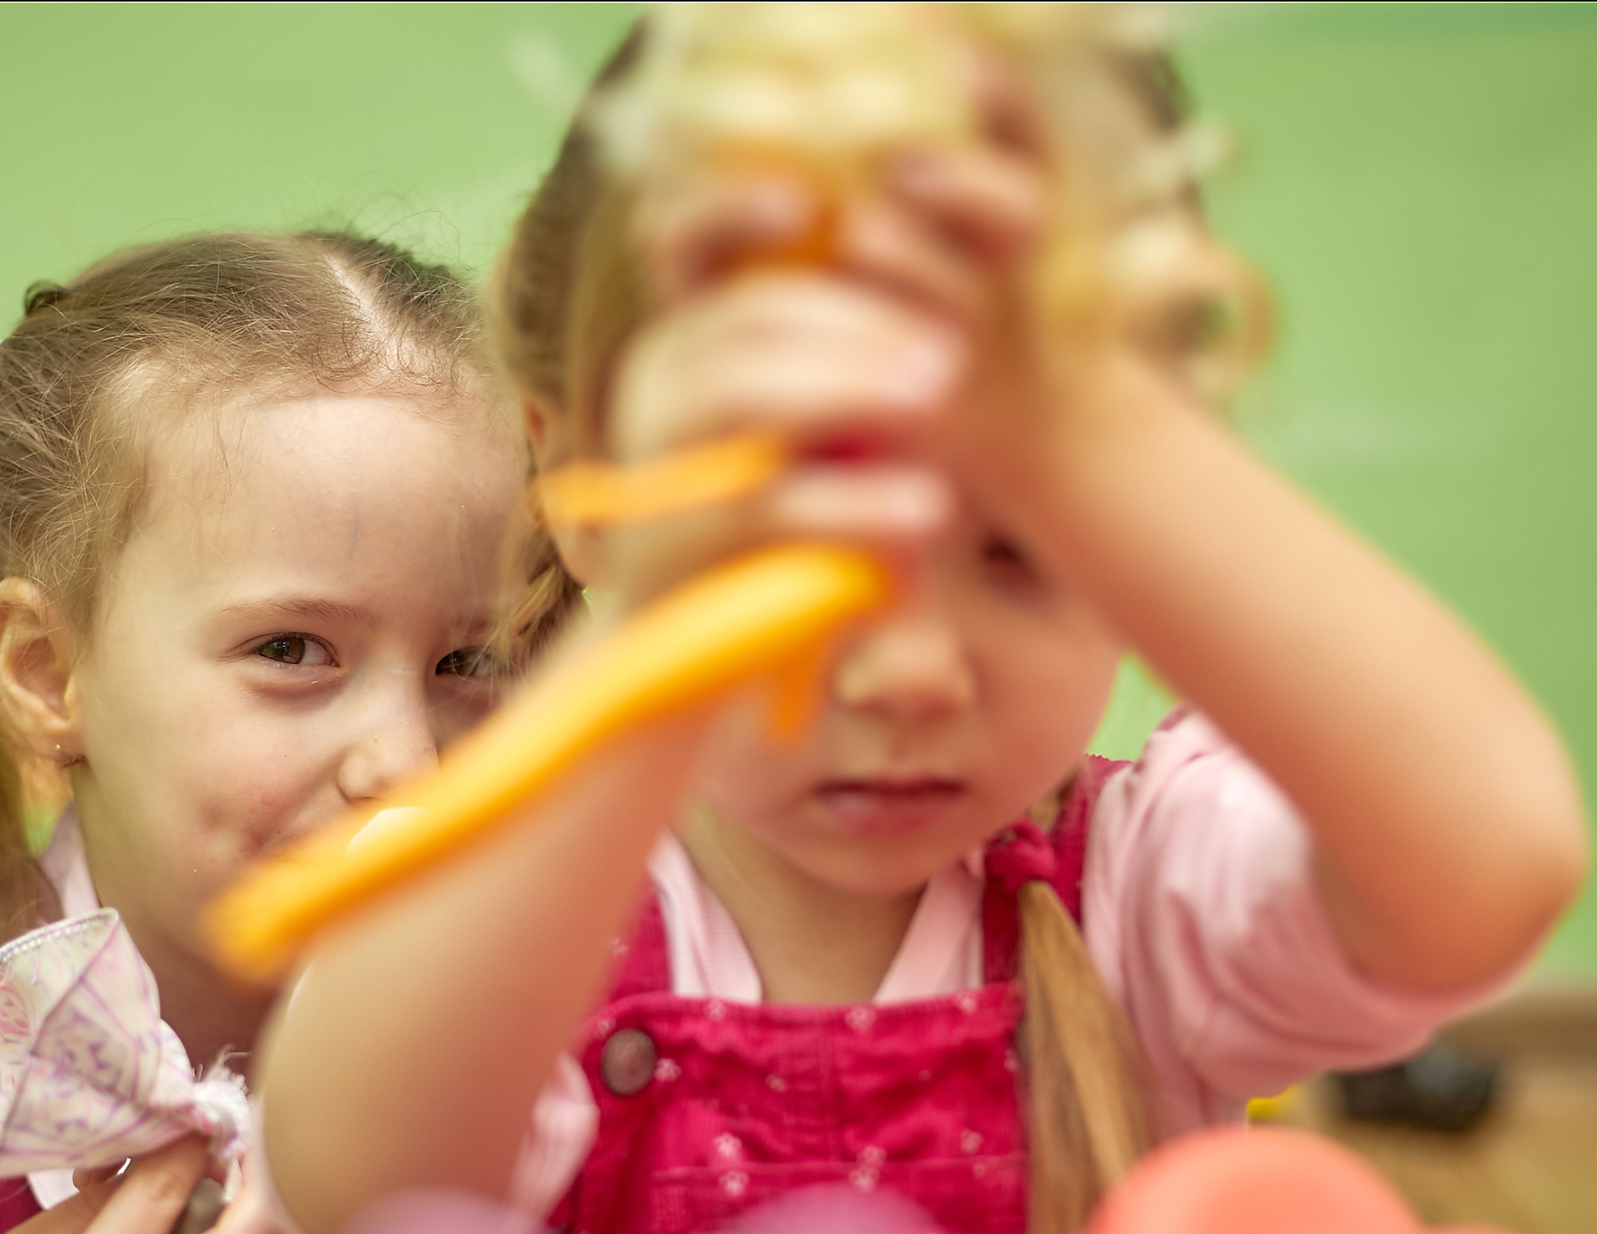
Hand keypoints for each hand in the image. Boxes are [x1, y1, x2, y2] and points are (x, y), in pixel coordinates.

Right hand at [580, 139, 1046, 617]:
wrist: (694, 670)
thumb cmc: (778, 547)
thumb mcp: (816, 449)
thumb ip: (845, 374)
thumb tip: (929, 308)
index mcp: (682, 351)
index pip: (700, 251)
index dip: (746, 215)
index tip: (816, 202)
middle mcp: (650, 395)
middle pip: (739, 323)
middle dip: (848, 326)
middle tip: (947, 355)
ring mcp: (649, 471)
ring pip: (737, 395)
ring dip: (844, 386)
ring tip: (938, 403)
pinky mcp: (667, 554)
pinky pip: (761, 507)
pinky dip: (854, 504)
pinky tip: (930, 508)